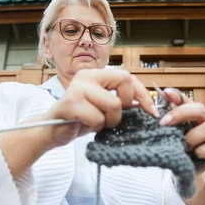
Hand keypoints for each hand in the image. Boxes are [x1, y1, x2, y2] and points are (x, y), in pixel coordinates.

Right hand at [42, 69, 158, 148]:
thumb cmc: (80, 119)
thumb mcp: (104, 107)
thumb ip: (120, 100)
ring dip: (109, 120)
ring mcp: (77, 88)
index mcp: (97, 74)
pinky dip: (96, 127)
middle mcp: (87, 76)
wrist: (52, 130)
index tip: (152, 111)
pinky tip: (85, 124)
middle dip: (124, 106)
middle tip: (113, 117)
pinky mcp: (70, 104)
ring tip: (96, 121)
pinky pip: (98, 118)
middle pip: (124, 83)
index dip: (143, 94)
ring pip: (113, 105)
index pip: (128, 77)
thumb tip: (144, 103)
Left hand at [159, 88, 204, 172]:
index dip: (177, 95)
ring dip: (191, 137)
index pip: (186, 100)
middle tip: (164, 122)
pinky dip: (200, 151)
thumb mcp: (169, 135)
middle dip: (182, 113)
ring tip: (182, 146)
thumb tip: (154, 110)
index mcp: (192, 116)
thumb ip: (165, 123)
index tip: (165, 93)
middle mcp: (204, 122)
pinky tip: (193, 155)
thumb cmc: (176, 149)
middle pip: (200, 109)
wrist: (183, 170)